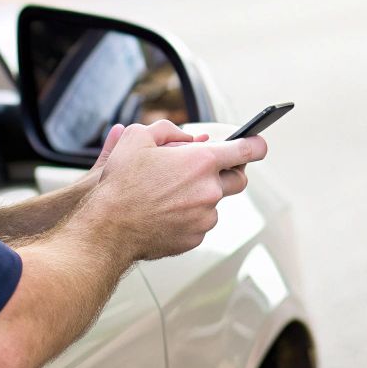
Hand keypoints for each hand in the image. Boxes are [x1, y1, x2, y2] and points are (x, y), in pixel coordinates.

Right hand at [87, 121, 268, 260]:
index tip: (258, 143)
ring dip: (202, 196)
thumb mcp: (138, 137)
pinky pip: (201, 222)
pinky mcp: (196, 237)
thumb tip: (190, 138)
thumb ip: (170, 130)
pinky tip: (166, 212)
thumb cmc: (120, 183)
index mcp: (201, 161)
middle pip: (239, 179)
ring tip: (170, 194)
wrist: (108, 228)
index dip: (257, 143)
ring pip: (216, 202)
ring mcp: (205, 216)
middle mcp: (210, 190)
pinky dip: (190, 216)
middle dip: (229, 172)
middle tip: (206, 170)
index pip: (247, 149)